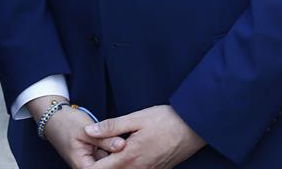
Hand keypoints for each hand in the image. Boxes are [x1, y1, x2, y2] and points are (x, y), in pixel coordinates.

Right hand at [26, 96, 120, 168]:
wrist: (55, 117)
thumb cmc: (67, 123)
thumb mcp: (87, 130)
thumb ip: (105, 139)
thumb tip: (123, 146)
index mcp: (83, 166)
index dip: (118, 161)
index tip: (128, 150)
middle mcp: (85, 167)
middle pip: (108, 166)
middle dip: (118, 156)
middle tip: (126, 141)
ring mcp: (89, 162)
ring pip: (108, 160)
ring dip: (115, 151)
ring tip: (120, 140)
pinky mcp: (92, 156)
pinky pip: (105, 155)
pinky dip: (111, 147)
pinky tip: (116, 140)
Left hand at [83, 105, 204, 167]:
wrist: (195, 127)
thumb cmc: (166, 119)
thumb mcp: (136, 118)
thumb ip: (111, 126)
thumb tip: (88, 132)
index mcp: (128, 157)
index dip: (87, 162)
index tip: (86, 150)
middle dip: (100, 164)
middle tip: (99, 148)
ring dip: (114, 165)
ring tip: (113, 149)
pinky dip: (128, 166)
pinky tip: (129, 152)